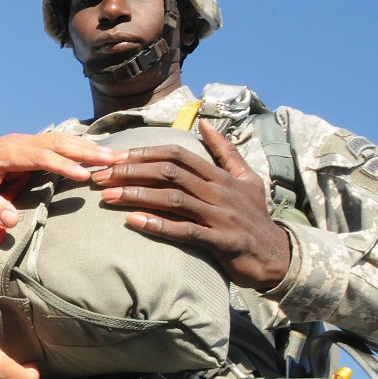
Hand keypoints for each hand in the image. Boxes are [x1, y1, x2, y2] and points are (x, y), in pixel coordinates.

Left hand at [0, 133, 116, 227]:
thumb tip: (12, 220)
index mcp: (9, 152)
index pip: (42, 156)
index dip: (63, 165)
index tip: (85, 175)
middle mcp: (22, 141)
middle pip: (58, 143)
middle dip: (85, 151)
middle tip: (112, 160)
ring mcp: (28, 140)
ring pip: (62, 140)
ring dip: (87, 147)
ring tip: (112, 155)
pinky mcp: (32, 144)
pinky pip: (59, 142)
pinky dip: (79, 145)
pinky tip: (96, 150)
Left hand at [92, 121, 291, 289]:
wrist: (277, 256)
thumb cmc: (254, 216)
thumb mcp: (247, 178)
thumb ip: (225, 152)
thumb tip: (206, 123)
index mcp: (220, 176)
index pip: (178, 155)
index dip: (145, 153)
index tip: (114, 156)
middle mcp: (219, 191)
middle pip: (169, 173)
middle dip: (131, 172)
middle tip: (100, 176)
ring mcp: (220, 216)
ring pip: (173, 199)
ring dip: (137, 196)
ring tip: (107, 196)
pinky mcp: (221, 241)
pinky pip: (185, 230)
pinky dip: (158, 225)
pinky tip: (132, 221)